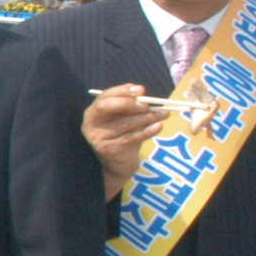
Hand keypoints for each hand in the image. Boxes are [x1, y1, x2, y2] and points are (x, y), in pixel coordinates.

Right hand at [82, 85, 162, 199]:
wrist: (117, 166)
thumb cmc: (121, 137)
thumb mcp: (122, 120)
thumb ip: (129, 108)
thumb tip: (145, 94)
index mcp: (93, 113)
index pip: (105, 97)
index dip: (122, 91)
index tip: (141, 89)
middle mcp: (91, 124)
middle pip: (107, 107)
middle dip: (129, 103)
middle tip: (148, 104)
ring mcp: (99, 138)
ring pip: (124, 123)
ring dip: (147, 117)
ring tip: (164, 114)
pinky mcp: (110, 150)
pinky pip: (132, 138)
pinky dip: (148, 131)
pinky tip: (159, 126)